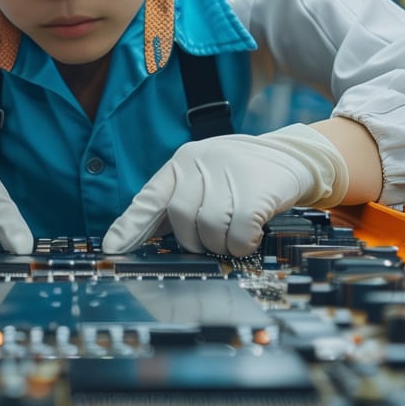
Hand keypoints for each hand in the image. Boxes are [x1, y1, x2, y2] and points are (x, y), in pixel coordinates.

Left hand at [101, 124, 349, 256]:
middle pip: (181, 218)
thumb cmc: (241, 175)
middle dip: (194, 240)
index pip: (150, 196)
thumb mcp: (204, 179)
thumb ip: (176, 204)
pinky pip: (238, 234)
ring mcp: (228, 174)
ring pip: (209, 229)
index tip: (113, 249)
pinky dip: (242, 244)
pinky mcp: (256, 191)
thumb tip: (143, 238)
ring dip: (221, 244)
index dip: (130, 225)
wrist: (291, 157)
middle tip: (211, 240)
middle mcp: (201, 164)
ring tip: (234, 235)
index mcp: (182, 162)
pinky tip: (250, 235)